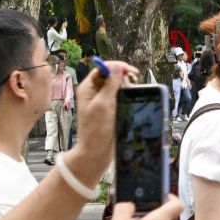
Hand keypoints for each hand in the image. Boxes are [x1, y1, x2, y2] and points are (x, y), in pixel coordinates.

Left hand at [72, 59, 137, 175]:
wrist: (96, 152)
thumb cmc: (96, 130)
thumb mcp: (104, 104)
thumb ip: (110, 84)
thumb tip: (117, 67)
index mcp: (88, 88)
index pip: (103, 68)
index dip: (117, 67)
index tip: (132, 72)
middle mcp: (94, 92)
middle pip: (111, 76)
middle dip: (123, 78)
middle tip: (131, 86)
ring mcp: (102, 101)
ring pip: (117, 86)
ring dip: (126, 88)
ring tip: (129, 98)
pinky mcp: (110, 109)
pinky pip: (120, 97)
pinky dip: (126, 97)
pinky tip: (129, 103)